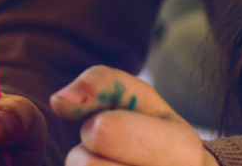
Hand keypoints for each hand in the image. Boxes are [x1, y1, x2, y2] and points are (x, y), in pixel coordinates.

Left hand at [49, 66, 216, 165]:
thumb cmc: (154, 135)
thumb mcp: (139, 99)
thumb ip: (101, 83)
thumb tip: (59, 101)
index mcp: (182, 151)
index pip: (101, 130)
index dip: (97, 126)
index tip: (113, 131)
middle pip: (84, 165)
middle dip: (85, 155)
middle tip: (109, 157)